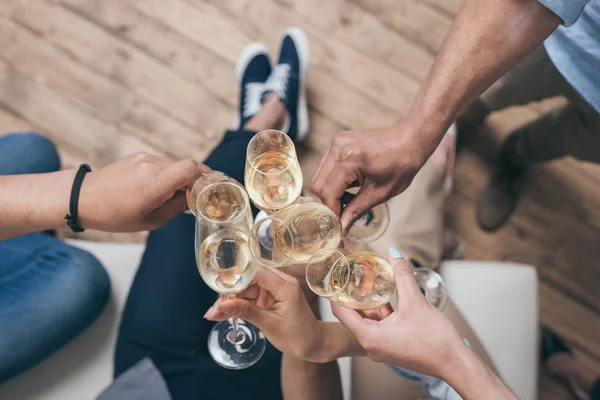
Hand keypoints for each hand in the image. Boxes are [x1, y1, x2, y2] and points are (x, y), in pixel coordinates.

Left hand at [79, 152, 208, 231]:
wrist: (83, 197)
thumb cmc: (114, 214)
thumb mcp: (150, 221)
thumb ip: (175, 208)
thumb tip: (192, 199)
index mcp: (154, 184)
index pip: (190, 168)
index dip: (205, 175)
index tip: (211, 187)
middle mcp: (151, 166)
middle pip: (185, 166)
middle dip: (194, 180)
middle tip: (195, 196)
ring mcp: (144, 158)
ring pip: (174, 164)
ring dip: (179, 178)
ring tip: (171, 196)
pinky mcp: (138, 157)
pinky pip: (161, 163)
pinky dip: (166, 174)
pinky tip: (157, 189)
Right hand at [205, 266, 325, 361]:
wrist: (314, 344)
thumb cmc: (298, 337)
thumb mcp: (270, 325)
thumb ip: (246, 312)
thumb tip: (222, 306)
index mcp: (285, 286)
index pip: (257, 273)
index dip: (237, 278)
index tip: (218, 287)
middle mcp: (281, 283)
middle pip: (249, 280)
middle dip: (230, 294)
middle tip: (213, 310)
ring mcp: (275, 289)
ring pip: (247, 289)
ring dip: (231, 301)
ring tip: (213, 314)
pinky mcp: (270, 297)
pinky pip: (251, 297)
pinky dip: (238, 305)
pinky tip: (223, 313)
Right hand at [312, 125, 427, 233]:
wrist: (410, 139)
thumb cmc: (401, 164)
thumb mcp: (380, 193)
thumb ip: (356, 210)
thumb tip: (341, 228)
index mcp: (349, 160)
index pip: (327, 192)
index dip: (332, 212)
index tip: (339, 225)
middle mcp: (338, 148)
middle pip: (318, 184)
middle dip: (329, 202)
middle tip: (344, 214)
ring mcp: (336, 143)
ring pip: (320, 176)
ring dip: (330, 192)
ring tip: (349, 199)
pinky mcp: (338, 142)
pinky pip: (326, 167)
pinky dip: (333, 180)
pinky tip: (349, 185)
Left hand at [332, 254, 465, 378]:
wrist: (455, 363)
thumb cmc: (436, 341)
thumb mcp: (416, 302)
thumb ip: (402, 276)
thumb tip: (393, 254)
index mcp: (369, 337)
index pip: (340, 311)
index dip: (336, 292)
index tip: (335, 276)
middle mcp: (371, 345)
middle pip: (352, 315)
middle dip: (352, 294)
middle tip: (351, 275)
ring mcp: (381, 347)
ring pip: (367, 320)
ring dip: (368, 302)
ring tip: (366, 281)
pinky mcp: (392, 347)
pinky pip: (379, 326)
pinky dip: (380, 312)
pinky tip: (386, 297)